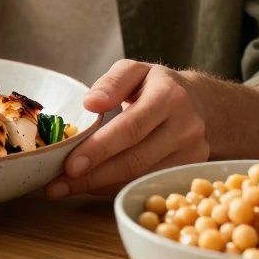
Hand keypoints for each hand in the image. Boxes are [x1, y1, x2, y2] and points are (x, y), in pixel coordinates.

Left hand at [46, 60, 209, 198]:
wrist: (199, 102)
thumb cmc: (156, 86)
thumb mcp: (133, 71)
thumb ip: (111, 82)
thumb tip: (91, 103)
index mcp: (170, 97)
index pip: (131, 128)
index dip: (99, 149)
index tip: (70, 165)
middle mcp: (186, 127)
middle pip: (135, 159)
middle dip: (93, 176)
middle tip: (59, 185)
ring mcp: (193, 152)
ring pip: (141, 178)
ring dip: (101, 187)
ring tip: (67, 187)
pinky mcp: (191, 169)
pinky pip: (148, 184)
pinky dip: (117, 187)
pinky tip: (93, 186)